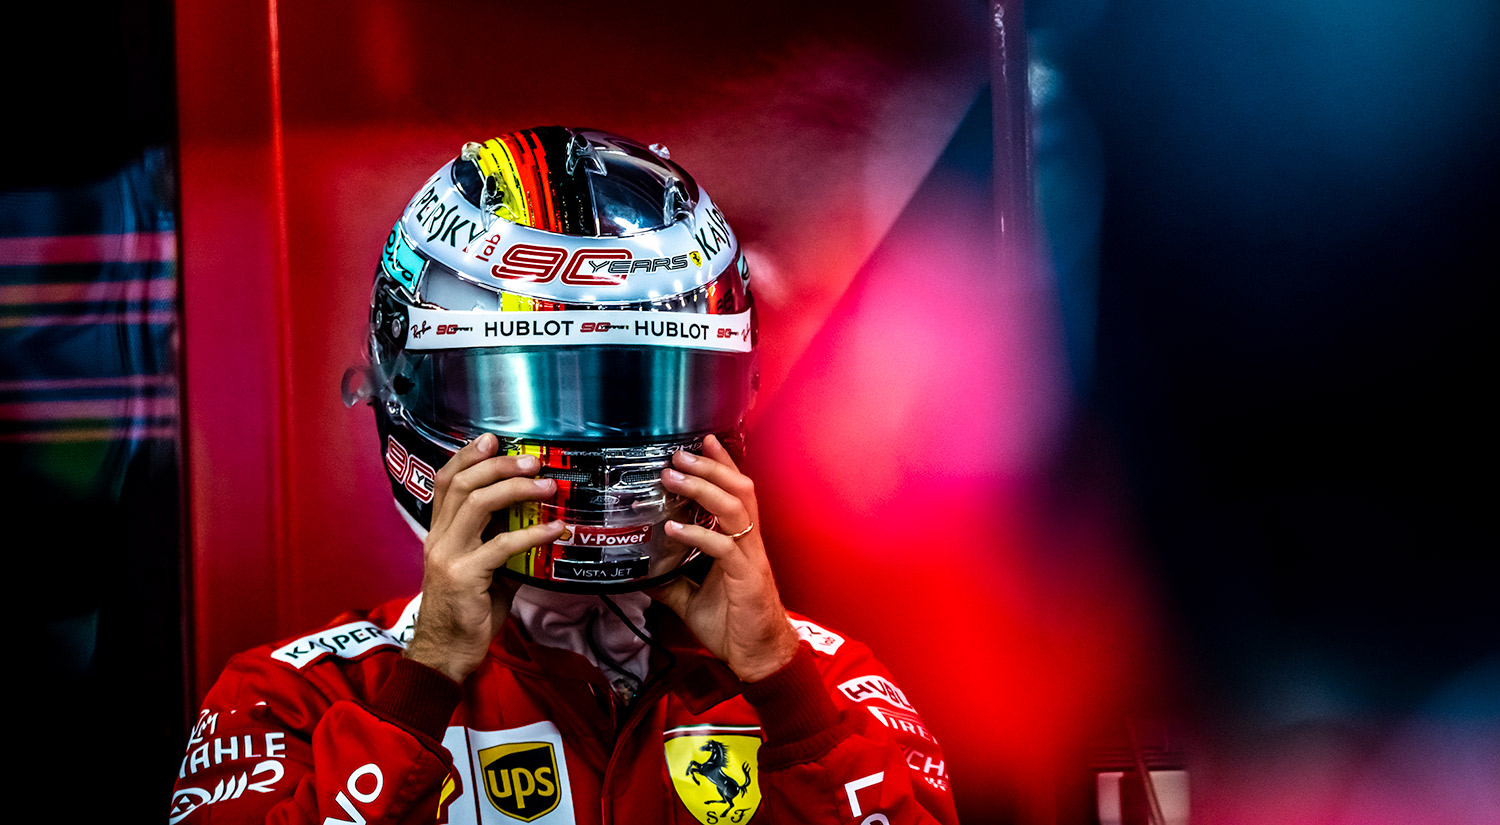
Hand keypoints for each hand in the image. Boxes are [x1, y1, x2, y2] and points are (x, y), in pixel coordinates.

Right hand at [403, 433, 567, 682]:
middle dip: (498, 466)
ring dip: (515, 490)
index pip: (446, 482)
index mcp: (440, 532)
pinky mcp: (465, 577)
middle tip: (532, 460)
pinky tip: (556, 530)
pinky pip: (502, 546)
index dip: (467, 457)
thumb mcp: (485, 570)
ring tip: (547, 486)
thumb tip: (539, 524)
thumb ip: (502, 544)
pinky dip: (533, 534)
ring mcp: (449, 556)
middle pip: (462, 485)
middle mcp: (439, 538)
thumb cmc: (468, 612)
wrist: (445, 654)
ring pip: (477, 506)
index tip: (493, 440)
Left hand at [651, 434, 800, 682]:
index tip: (704, 440)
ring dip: (704, 489)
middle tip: (679, 453)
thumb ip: (671, 582)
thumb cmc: (734, 627)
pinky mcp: (747, 578)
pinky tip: (674, 529)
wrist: (759, 659)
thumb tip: (641, 572)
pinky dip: (698, 534)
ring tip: (674, 476)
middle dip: (710, 467)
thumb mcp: (691, 600)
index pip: (736, 492)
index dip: (722, 464)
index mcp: (740, 543)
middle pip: (739, 490)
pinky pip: (724, 547)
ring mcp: (750, 559)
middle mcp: (749, 544)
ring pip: (736, 509)